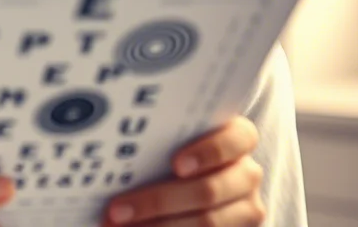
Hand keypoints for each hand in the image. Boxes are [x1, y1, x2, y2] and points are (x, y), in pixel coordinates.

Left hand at [102, 117, 264, 225]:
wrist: (185, 191)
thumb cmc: (168, 155)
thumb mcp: (168, 143)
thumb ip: (156, 142)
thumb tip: (111, 153)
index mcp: (237, 139)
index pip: (236, 139)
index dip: (208, 151)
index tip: (175, 165)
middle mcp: (247, 174)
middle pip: (209, 190)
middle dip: (158, 202)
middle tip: (116, 210)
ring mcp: (247, 209)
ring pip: (206, 222)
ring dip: (157, 226)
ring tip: (116, 226)